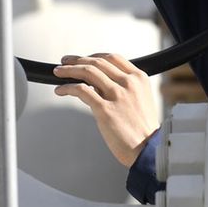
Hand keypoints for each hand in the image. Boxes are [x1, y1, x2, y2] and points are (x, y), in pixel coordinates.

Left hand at [53, 52, 159, 167]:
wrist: (148, 150)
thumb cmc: (143, 130)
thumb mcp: (141, 100)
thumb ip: (124, 88)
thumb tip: (99, 84)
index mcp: (139, 79)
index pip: (112, 58)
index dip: (93, 56)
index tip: (82, 58)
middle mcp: (128, 83)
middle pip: (97, 62)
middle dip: (77, 60)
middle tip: (65, 61)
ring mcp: (116, 95)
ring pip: (87, 72)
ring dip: (69, 69)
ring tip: (59, 72)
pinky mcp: (105, 109)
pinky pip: (81, 90)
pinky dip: (67, 87)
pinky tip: (61, 90)